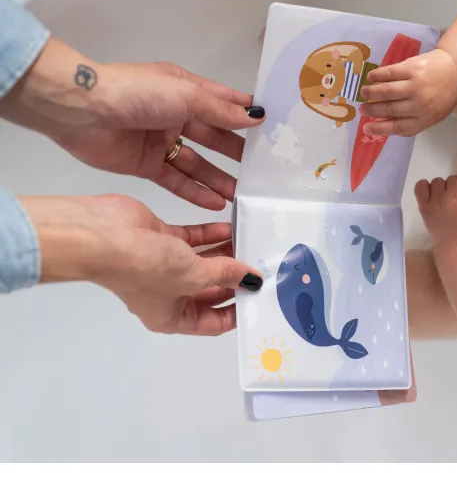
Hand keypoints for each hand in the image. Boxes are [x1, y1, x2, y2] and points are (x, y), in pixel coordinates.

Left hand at [1, 38, 265, 209]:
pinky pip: (176, 180)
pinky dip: (194, 192)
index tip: (273, 132)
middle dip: (237, 154)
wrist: (81, 111)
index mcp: (186, 90)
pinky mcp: (145, 165)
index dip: (247, 116)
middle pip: (214, 137)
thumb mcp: (186, 96)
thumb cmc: (135, 93)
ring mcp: (160, 141)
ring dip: (218, 179)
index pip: (224, 104)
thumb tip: (256, 117)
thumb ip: (221, 112)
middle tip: (262, 172)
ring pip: (197, 163)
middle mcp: (175, 115)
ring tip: (241, 196)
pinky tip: (215, 203)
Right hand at [21, 194, 262, 335]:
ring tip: (251, 243)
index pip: (211, 322)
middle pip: (210, 291)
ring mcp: (163, 265)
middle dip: (234, 279)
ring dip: (225, 253)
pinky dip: (210, 235)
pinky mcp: (160, 239)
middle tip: (261, 267)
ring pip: (203, 262)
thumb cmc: (145, 267)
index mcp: (171, 317)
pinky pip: (192, 240)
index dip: (236, 313)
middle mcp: (167, 294)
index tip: (260, 299)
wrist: (101, 235)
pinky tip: (230, 227)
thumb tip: (252, 280)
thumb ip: (226, 274)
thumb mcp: (194, 275)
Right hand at [358, 48, 456, 136]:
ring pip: (386, 91)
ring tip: (363, 92)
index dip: (379, 129)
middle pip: (389, 109)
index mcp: (425, 119)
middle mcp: (419, 104)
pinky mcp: (412, 68)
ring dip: (371, 92)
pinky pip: (389, 73)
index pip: (397, 127)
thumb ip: (413, 120)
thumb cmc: (443, 95)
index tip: (365, 128)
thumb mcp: (433, 114)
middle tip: (362, 109)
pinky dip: (377, 76)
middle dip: (372, 110)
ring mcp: (415, 85)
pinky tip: (371, 78)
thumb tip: (385, 125)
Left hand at [415, 164, 456, 246]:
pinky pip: (421, 186)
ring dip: (441, 189)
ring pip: (437, 181)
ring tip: (443, 201)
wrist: (456, 242)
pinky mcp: (425, 206)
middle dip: (454, 187)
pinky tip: (430, 195)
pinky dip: (424, 188)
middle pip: (452, 178)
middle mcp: (454, 194)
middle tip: (455, 200)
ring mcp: (437, 200)